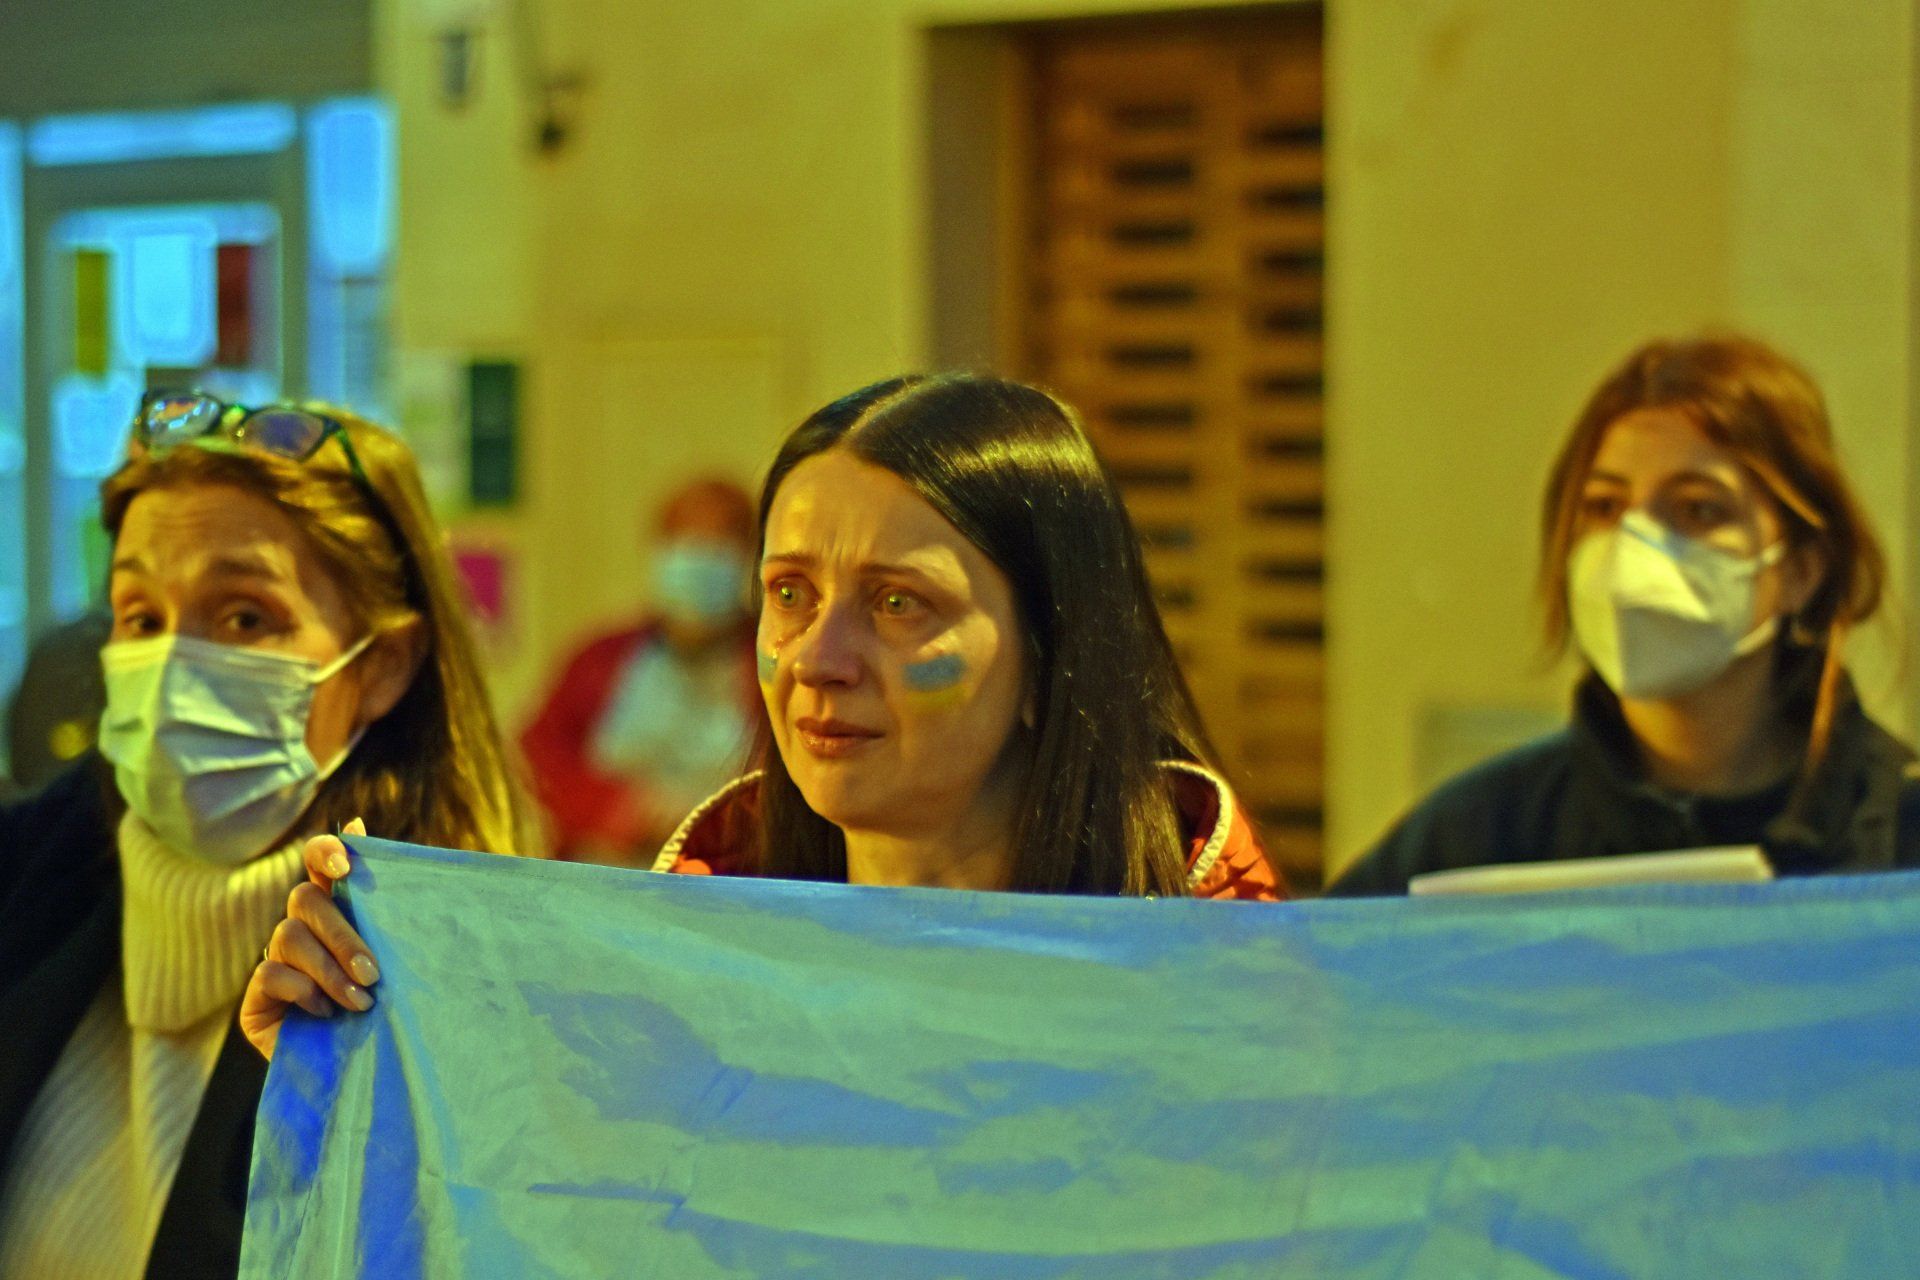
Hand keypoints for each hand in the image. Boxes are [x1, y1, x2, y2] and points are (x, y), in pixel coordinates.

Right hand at [240, 818, 382, 1060]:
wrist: (365, 1072)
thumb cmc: (388, 1008)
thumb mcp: (395, 961)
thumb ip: (385, 911)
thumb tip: (368, 830)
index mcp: (337, 912)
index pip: (319, 862)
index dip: (325, 852)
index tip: (344, 865)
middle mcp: (302, 929)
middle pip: (305, 899)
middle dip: (342, 935)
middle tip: (373, 973)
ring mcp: (275, 960)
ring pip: (289, 936)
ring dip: (329, 969)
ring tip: (360, 1002)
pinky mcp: (257, 997)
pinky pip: (271, 973)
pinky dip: (305, 991)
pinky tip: (327, 1013)